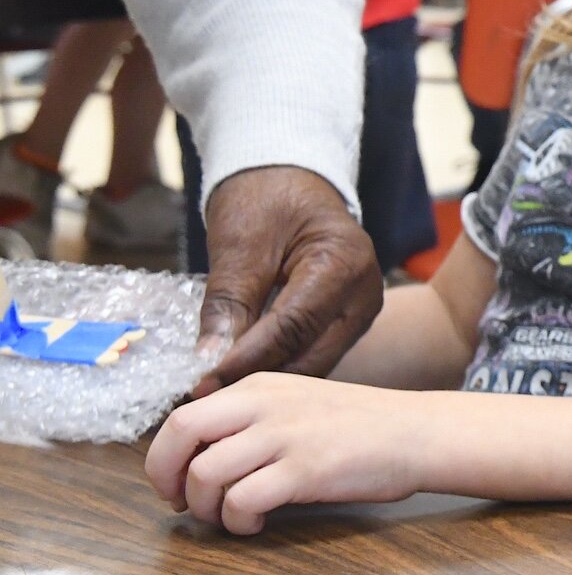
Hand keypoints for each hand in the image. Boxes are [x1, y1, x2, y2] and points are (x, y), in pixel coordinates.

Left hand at [144, 375, 427, 533]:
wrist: (419, 433)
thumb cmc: (363, 427)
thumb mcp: (299, 404)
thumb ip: (253, 420)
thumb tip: (201, 459)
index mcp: (259, 387)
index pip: (184, 416)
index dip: (165, 458)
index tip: (176, 485)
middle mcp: (265, 405)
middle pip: (180, 434)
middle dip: (167, 479)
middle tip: (183, 505)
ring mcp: (285, 436)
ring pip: (205, 474)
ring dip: (206, 509)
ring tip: (231, 519)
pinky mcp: (306, 469)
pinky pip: (242, 500)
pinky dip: (237, 521)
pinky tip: (257, 525)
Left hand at [196, 166, 381, 393]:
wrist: (290, 179)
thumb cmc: (266, 197)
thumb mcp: (240, 242)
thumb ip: (228, 302)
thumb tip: (209, 358)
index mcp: (344, 263)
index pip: (294, 326)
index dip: (247, 359)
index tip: (203, 383)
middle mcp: (365, 293)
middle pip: (312, 354)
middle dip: (258, 378)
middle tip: (205, 395)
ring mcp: (362, 309)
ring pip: (314, 362)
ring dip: (268, 377)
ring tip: (219, 388)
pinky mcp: (349, 320)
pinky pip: (314, 352)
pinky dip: (279, 364)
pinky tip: (243, 371)